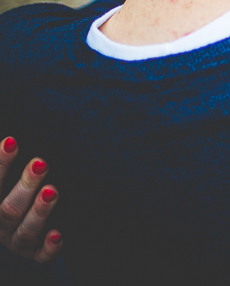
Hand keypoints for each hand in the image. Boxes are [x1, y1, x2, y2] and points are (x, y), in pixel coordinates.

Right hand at [0, 137, 62, 262]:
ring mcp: (18, 243)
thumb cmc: (19, 199)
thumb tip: (12, 140)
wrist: (25, 232)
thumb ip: (9, 170)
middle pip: (8, 209)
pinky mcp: (37, 256)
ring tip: (51, 191)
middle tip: (40, 164)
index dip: (0, 163)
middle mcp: (1, 226)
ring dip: (39, 211)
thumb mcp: (11, 183)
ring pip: (26, 231)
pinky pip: (42, 256)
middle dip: (25, 185)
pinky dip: (50, 247)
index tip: (12, 141)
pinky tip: (58, 234)